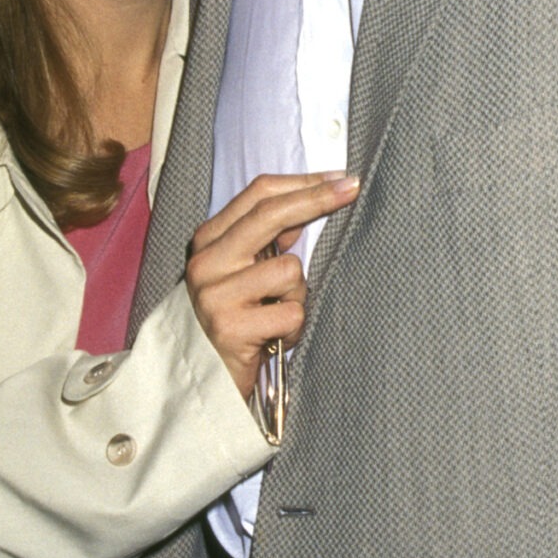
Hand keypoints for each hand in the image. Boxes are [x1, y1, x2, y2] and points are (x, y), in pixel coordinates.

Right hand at [186, 172, 358, 401]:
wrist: (203, 380)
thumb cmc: (235, 320)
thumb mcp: (243, 273)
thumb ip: (266, 239)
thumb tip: (307, 202)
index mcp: (207, 241)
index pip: (258, 196)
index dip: (303, 183)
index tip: (339, 178)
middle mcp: (205, 262)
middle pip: (270, 215)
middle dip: (317, 198)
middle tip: (353, 187)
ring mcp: (215, 294)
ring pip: (289, 270)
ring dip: (297, 295)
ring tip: (276, 314)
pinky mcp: (230, 327)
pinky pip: (291, 312)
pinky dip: (294, 326)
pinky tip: (274, 337)